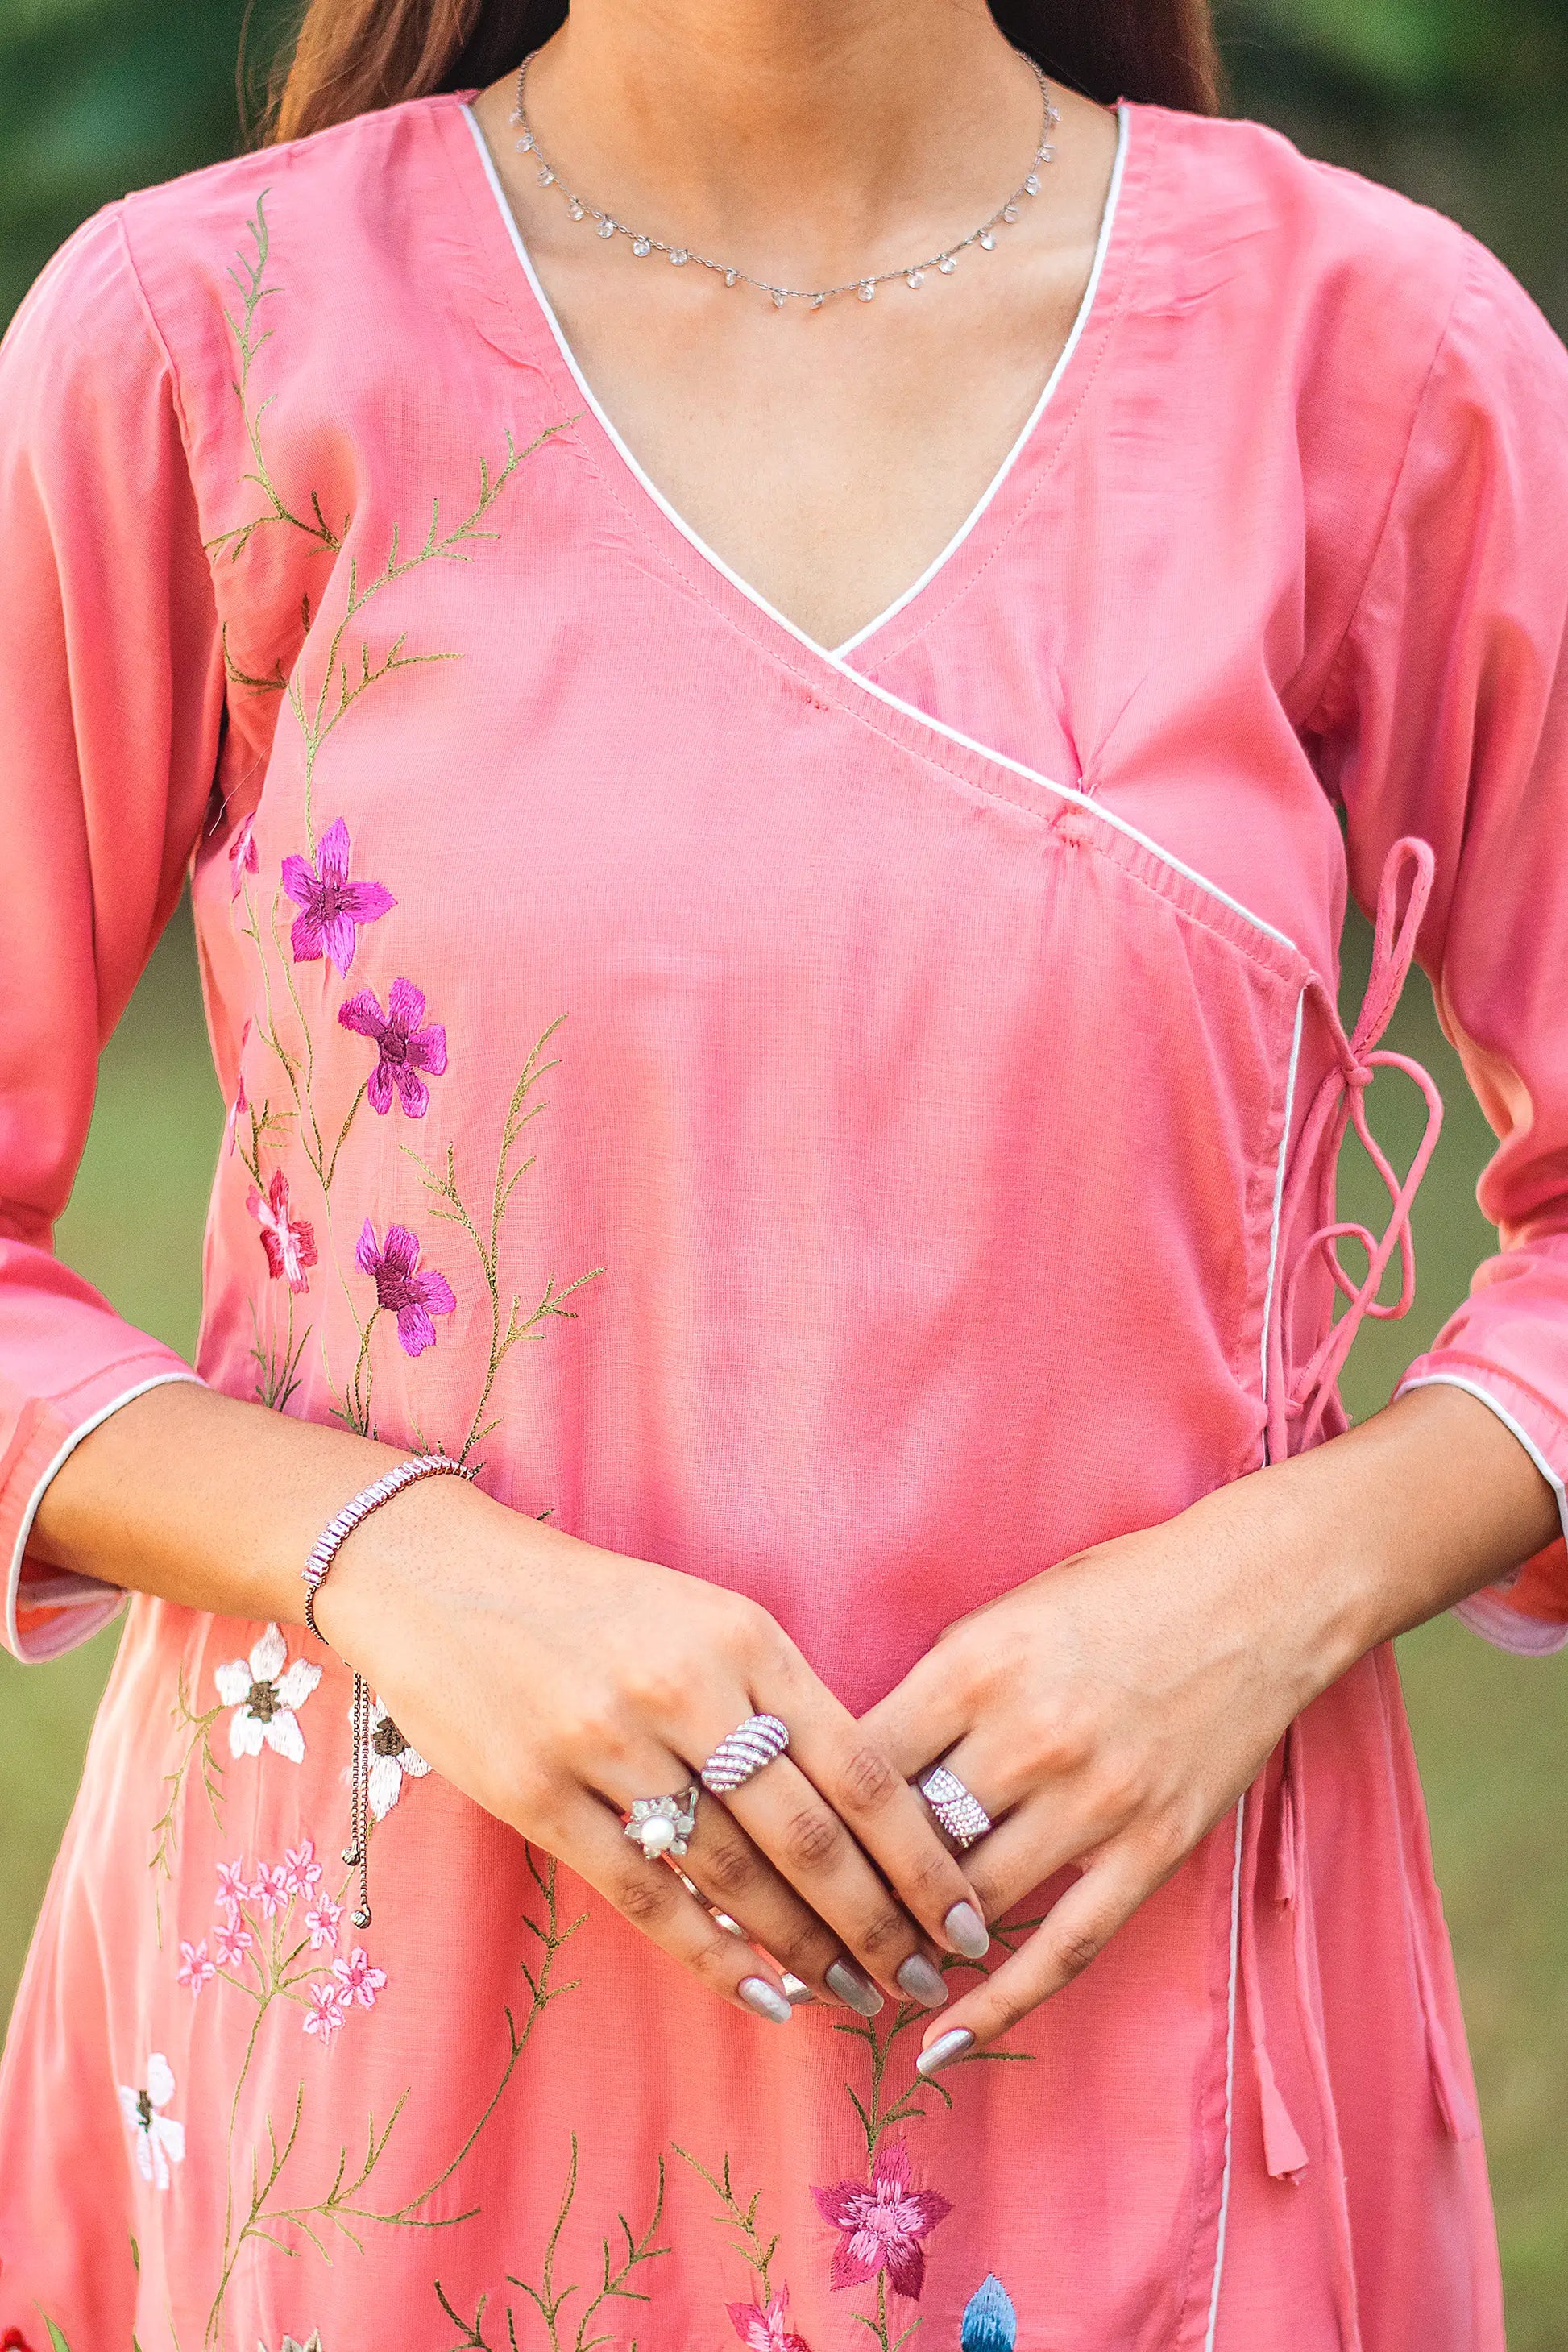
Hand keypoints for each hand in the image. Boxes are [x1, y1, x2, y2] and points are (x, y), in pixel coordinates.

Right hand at [315, 1478, 990, 2024]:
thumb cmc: (591, 1601)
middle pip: (810, 1835)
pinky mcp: (538, 1794)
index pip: (861, 1766)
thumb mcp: (703, 1616)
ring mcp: (607, 1743)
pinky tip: (765, 1996)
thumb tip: (865, 1815)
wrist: (438, 1572)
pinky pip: (646, 1894)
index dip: (923, 1857)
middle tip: (927, 1977)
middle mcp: (686, 1687)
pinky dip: (715, 1954)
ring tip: (857, 1995)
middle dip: (881, 1923)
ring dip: (807, 1949)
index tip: (968, 1916)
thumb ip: (776, 1698)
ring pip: (735, 1874)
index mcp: (744, 1637)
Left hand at [859, 1387, 1561, 2072]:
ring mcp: (1096, 1799)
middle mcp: (1031, 1737)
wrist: (1258, 1594)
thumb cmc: (1117, 1590)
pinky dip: (1000, 2000)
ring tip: (852, 1979)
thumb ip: (936, 1689)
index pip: (860, 1766)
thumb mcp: (1004, 1613)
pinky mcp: (1154, 1846)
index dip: (804, 1820)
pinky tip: (943, 2039)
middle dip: (842, 1899)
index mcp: (977, 1666)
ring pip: (972, 1902)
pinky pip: (1066, 1945)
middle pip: (907, 1844)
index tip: (760, 1858)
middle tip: (789, 1938)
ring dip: (908, 1947)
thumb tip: (852, 1767)